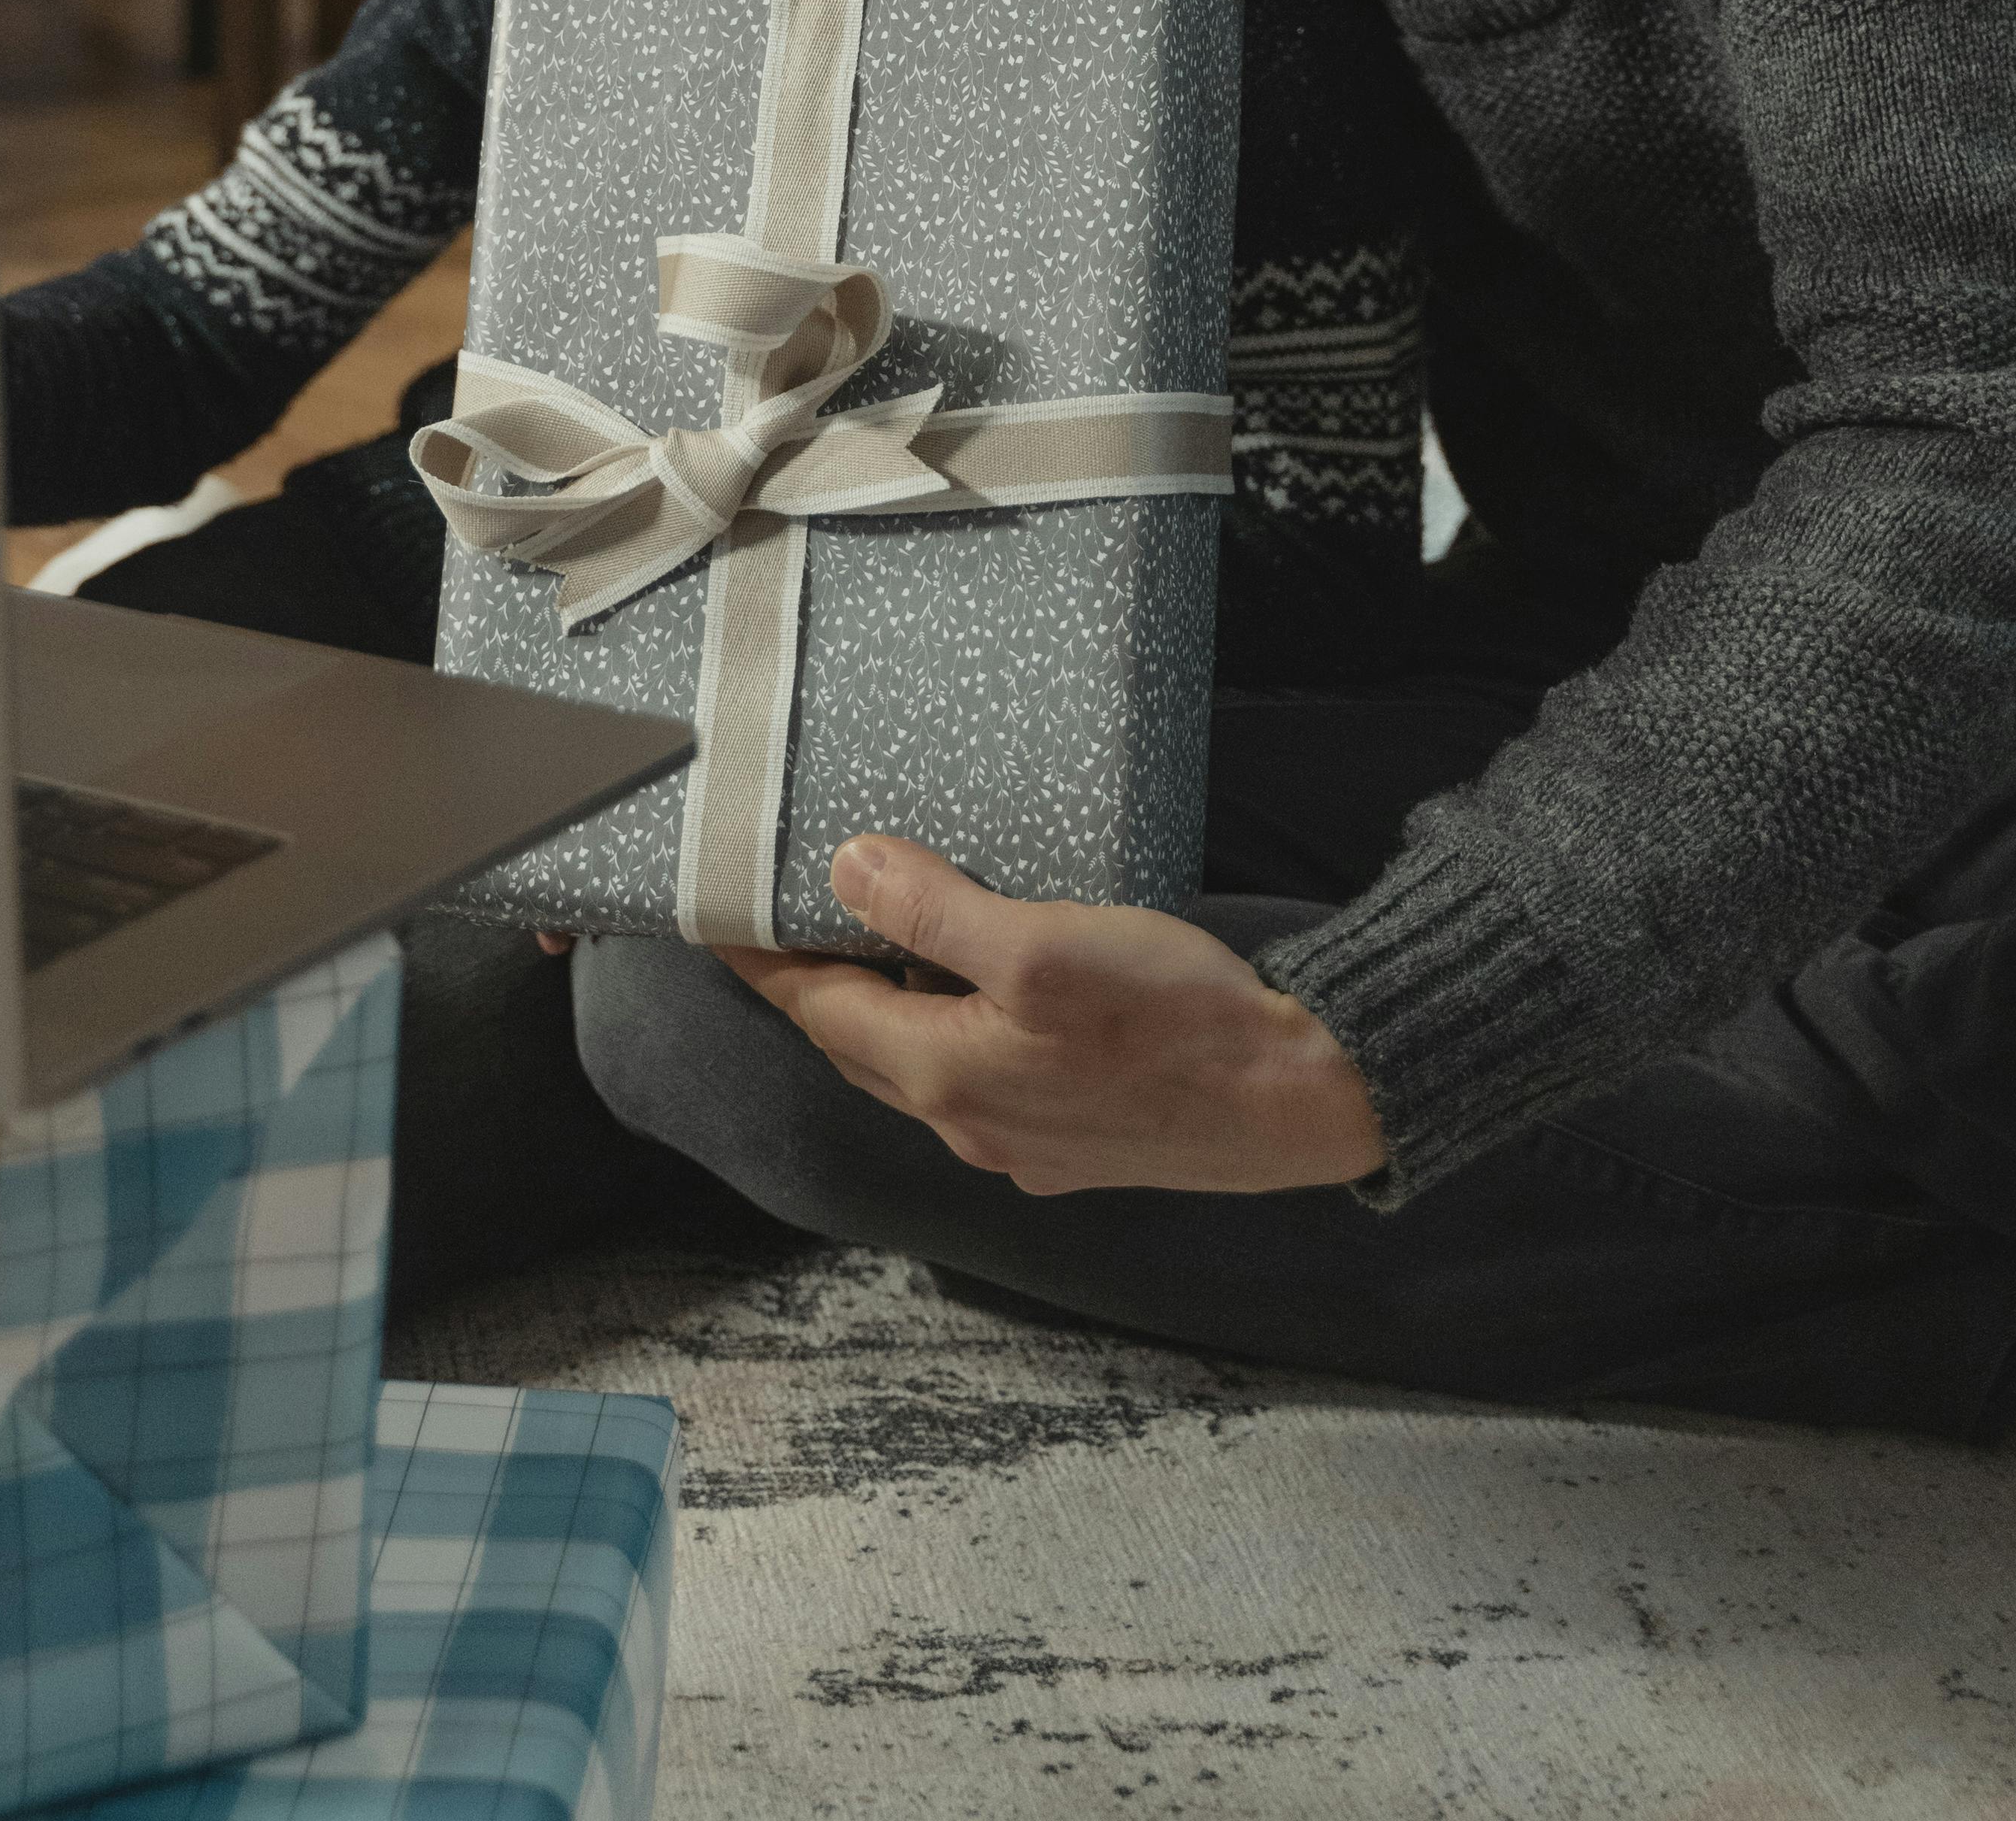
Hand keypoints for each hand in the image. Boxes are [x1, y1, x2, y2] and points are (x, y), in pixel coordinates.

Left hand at [722, 836, 1387, 1199]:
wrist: (1296, 1101)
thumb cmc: (1175, 1018)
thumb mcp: (1043, 941)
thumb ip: (935, 910)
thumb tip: (848, 872)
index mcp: (945, 1073)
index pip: (818, 1010)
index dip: (763, 959)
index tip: (718, 917)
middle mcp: (969, 1123)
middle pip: (859, 1046)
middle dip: (813, 984)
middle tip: (781, 920)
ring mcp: (1021, 1144)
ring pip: (917, 1066)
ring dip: (883, 1009)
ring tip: (873, 938)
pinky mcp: (1072, 1142)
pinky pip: (975, 1080)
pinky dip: (948, 1030)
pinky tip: (978, 991)